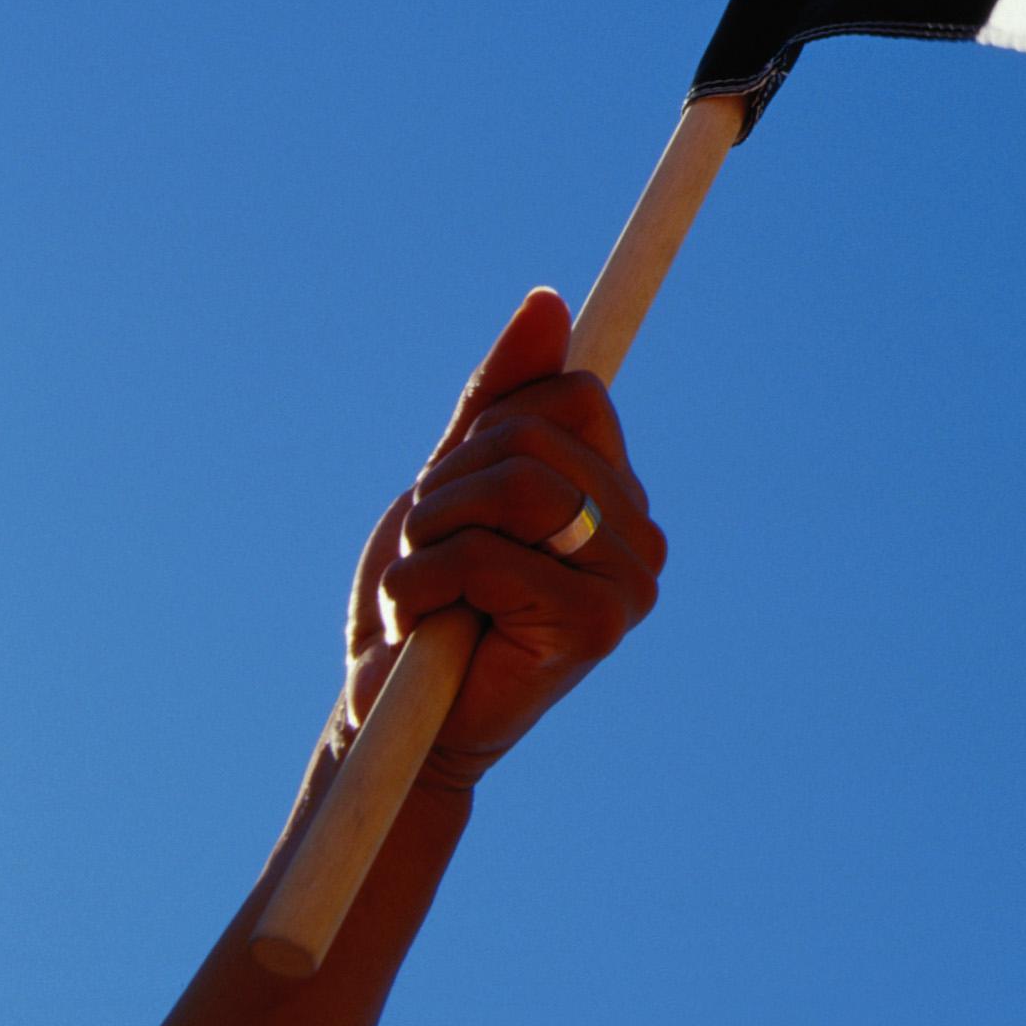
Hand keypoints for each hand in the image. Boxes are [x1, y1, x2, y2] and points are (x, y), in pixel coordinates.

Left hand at [335, 290, 667, 788]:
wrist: (384, 727)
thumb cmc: (418, 604)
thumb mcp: (448, 482)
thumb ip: (498, 399)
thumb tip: (547, 299)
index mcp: (618, 492)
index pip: (568, 393)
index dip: (488, 432)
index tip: (456, 497)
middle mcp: (641, 533)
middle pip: (532, 436)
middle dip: (445, 487)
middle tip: (427, 556)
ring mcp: (629, 582)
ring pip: (514, 486)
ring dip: (427, 533)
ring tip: (419, 590)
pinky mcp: (596, 627)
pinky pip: (486, 554)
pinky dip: (417, 585)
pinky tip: (418, 630)